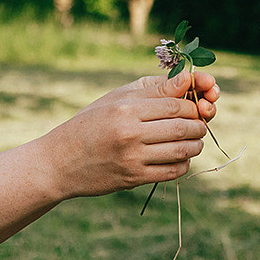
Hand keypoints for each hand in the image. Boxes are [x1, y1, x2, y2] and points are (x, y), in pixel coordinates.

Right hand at [41, 70, 213, 199]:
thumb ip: (152, 90)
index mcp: (126, 109)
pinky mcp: (133, 178)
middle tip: (199, 125)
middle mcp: (129, 133)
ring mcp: (132, 158)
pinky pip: (171, 172)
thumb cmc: (89, 124)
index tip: (194, 107)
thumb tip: (187, 80)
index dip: (192, 106)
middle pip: (182, 127)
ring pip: (181, 151)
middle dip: (198, 125)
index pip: (175, 105)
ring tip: (195, 141)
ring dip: (195, 145)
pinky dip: (183, 164)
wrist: (59, 162)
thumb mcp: (115, 99)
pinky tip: (181, 158)